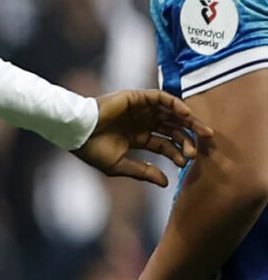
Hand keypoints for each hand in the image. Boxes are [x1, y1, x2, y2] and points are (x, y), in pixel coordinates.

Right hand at [78, 89, 209, 186]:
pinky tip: (186, 113)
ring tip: (202, 131)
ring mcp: (141, 109)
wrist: (76, 131)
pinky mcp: (137, 97)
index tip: (186, 161)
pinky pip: (161, 98)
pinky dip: (175, 103)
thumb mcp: (119, 165)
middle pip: (172, 128)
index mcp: (137, 138)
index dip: (177, 152)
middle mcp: (142, 122)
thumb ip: (143, 172)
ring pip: (171, 113)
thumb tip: (166, 182)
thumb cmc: (92, 149)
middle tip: (202, 148)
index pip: (164, 144)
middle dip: (188, 138)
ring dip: (188, 121)